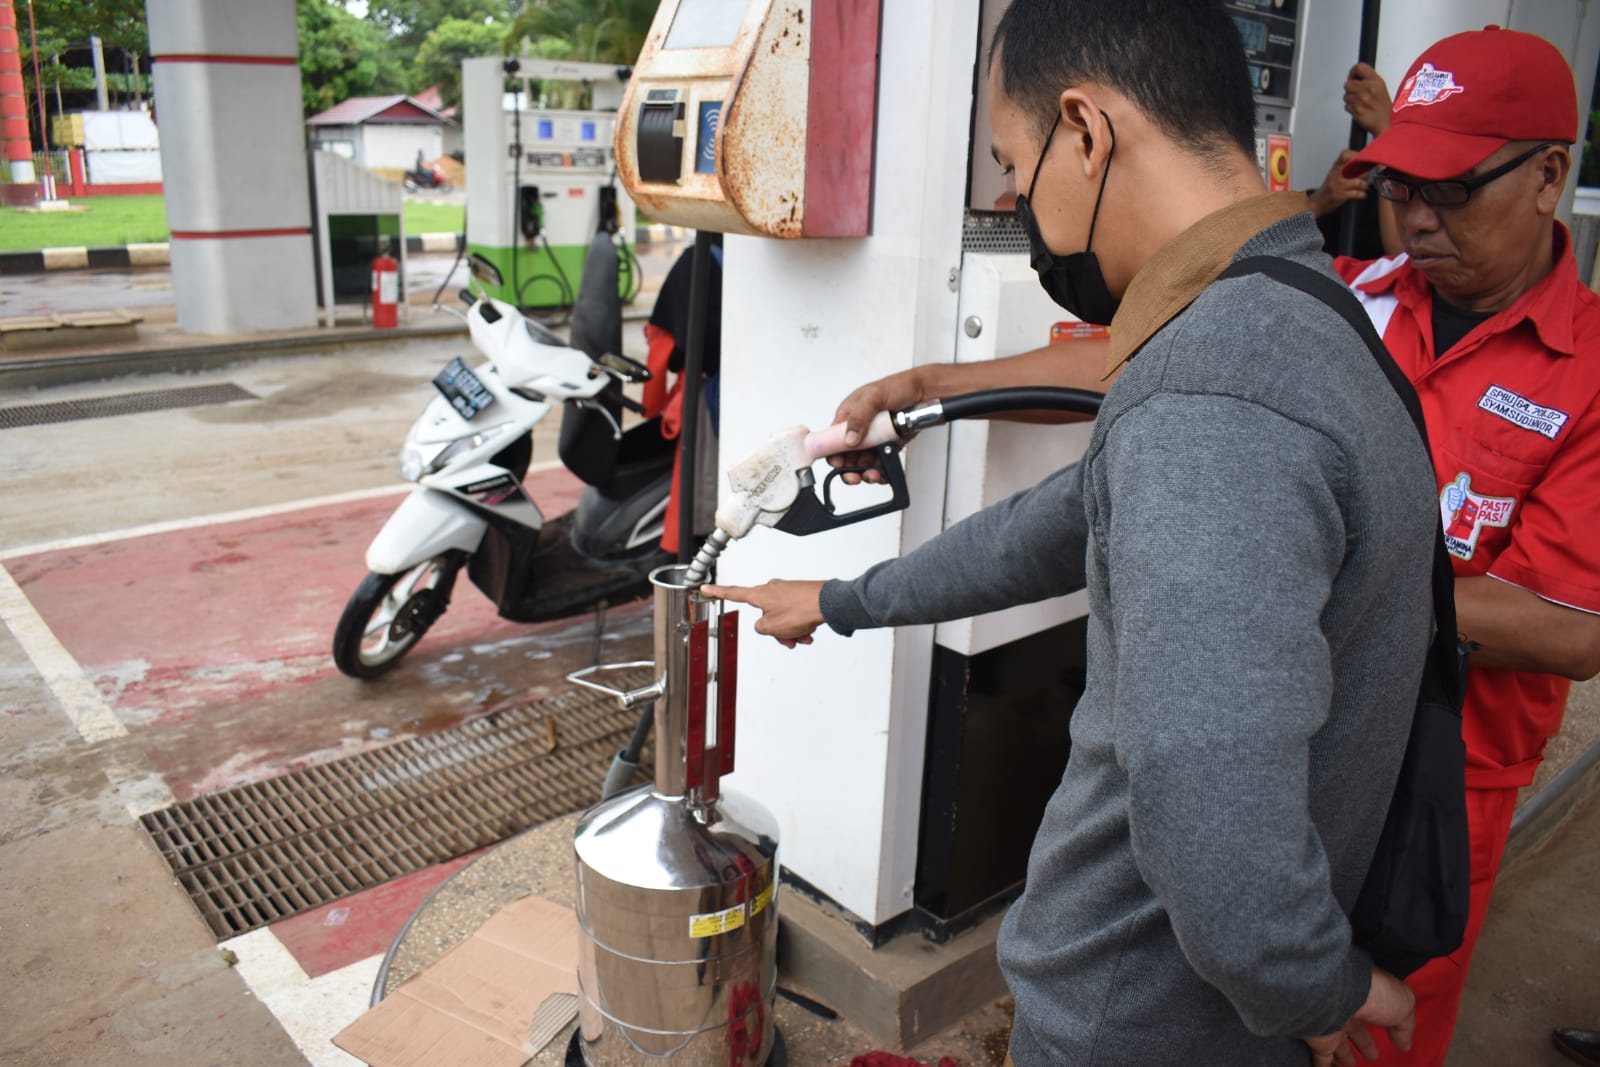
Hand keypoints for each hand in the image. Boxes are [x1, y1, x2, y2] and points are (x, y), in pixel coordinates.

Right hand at [702, 580, 827, 647]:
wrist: (828, 602)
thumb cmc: (801, 609)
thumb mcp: (772, 627)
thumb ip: (760, 628)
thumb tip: (764, 626)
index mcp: (760, 594)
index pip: (733, 593)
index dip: (717, 592)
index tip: (705, 587)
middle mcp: (772, 589)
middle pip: (765, 616)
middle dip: (776, 631)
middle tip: (788, 639)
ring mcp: (787, 591)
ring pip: (782, 617)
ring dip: (791, 631)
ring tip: (804, 637)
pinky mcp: (800, 594)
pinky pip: (794, 614)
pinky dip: (800, 625)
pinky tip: (810, 632)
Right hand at [828, 369, 923, 484]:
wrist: (926, 393)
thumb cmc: (899, 386)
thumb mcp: (873, 397)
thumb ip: (858, 417)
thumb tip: (849, 437)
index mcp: (849, 415)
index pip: (833, 438)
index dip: (833, 453)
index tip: (839, 464)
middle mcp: (859, 428)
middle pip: (847, 455)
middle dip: (850, 468)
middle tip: (855, 476)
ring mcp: (873, 438)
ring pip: (863, 462)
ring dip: (866, 472)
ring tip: (873, 474)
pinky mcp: (887, 445)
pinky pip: (880, 463)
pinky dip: (880, 471)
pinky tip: (882, 473)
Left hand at [1303, 966, 1414, 1066]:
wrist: (1340, 994)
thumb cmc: (1374, 993)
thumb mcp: (1403, 1005)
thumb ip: (1405, 1026)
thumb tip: (1404, 1043)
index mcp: (1366, 996)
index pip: (1374, 1012)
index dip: (1381, 1024)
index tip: (1390, 1037)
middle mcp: (1345, 1008)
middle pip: (1353, 1029)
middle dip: (1362, 1042)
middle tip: (1370, 1055)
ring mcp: (1330, 1023)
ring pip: (1337, 1043)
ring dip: (1343, 1055)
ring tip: (1349, 1064)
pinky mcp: (1319, 1041)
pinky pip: (1322, 1058)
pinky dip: (1325, 1066)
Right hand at [1307, 149, 1368, 217]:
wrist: (1319, 201)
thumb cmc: (1330, 186)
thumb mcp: (1335, 173)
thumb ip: (1347, 166)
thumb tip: (1365, 161)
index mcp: (1335, 167)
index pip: (1345, 155)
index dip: (1356, 155)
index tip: (1363, 159)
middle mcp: (1336, 174)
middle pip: (1356, 168)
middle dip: (1365, 173)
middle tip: (1366, 176)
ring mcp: (1337, 185)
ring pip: (1359, 182)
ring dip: (1365, 185)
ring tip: (1363, 186)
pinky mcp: (1340, 196)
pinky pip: (1357, 193)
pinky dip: (1362, 194)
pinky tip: (1361, 194)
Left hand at [1344, 63, 1390, 134]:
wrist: (1387, 122)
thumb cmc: (1384, 107)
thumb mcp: (1380, 87)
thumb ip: (1368, 80)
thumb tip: (1355, 76)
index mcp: (1376, 81)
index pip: (1360, 67)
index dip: (1352, 72)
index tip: (1352, 76)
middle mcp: (1369, 88)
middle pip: (1348, 83)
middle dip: (1350, 89)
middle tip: (1356, 93)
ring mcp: (1362, 99)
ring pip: (1346, 96)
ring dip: (1350, 100)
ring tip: (1360, 103)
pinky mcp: (1357, 109)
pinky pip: (1347, 106)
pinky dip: (1351, 108)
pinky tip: (1359, 109)